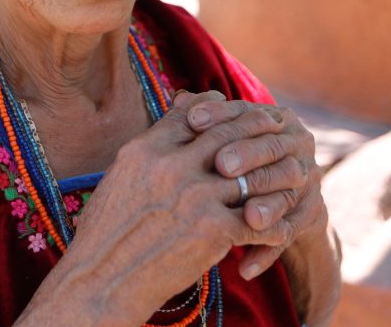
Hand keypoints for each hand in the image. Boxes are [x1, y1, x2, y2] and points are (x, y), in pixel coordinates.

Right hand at [17, 90, 299, 326]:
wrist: (101, 282)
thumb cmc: (103, 236)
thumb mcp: (117, 179)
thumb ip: (147, 150)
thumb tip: (168, 122)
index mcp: (145, 150)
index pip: (192, 114)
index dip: (218, 108)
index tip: (233, 108)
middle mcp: (172, 165)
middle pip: (228, 134)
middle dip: (256, 129)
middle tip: (276, 129)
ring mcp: (195, 196)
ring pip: (249, 175)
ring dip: (273, 177)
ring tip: (290, 178)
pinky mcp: (212, 229)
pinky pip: (257, 221)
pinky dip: (272, 226)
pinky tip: (279, 230)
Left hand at [184, 98, 323, 276]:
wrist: (278, 203)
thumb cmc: (237, 165)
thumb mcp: (222, 141)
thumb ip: (204, 123)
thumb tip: (178, 98)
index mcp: (275, 118)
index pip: (249, 111)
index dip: (221, 113)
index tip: (193, 121)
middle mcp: (297, 142)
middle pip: (273, 146)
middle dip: (247, 154)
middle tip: (222, 166)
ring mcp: (309, 177)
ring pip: (288, 188)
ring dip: (267, 203)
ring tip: (246, 217)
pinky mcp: (312, 213)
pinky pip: (291, 233)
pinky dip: (267, 251)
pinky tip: (246, 268)